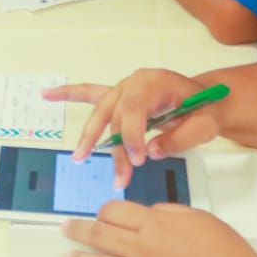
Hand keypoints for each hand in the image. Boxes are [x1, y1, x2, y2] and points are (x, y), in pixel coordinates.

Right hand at [43, 70, 219, 184]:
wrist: (208, 99)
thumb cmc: (206, 110)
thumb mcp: (204, 125)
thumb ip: (180, 138)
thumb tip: (152, 151)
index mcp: (156, 82)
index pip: (135, 109)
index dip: (132, 137)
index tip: (138, 161)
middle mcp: (135, 82)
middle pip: (115, 114)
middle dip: (113, 146)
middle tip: (119, 174)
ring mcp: (124, 87)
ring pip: (101, 111)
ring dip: (89, 135)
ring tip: (80, 156)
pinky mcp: (119, 97)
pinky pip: (90, 94)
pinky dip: (69, 94)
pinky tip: (47, 94)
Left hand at [63, 201, 256, 256]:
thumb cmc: (228, 256)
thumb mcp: (200, 219)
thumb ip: (169, 212)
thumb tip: (151, 214)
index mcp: (154, 224)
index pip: (114, 212)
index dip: (105, 211)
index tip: (101, 214)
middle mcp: (140, 250)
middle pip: (98, 235)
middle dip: (78, 230)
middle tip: (66, 229)